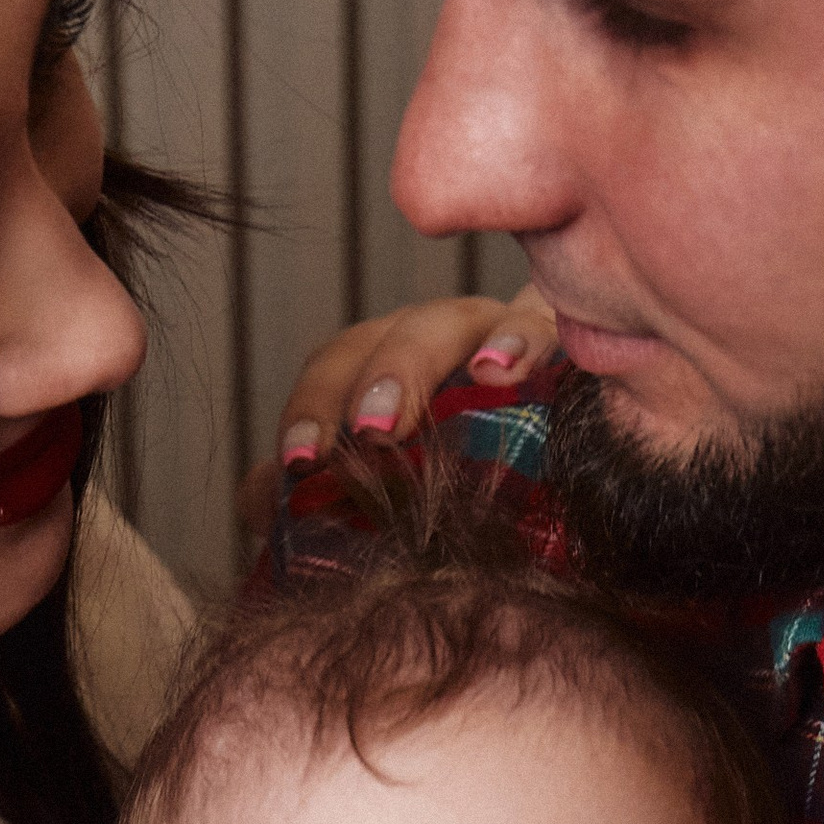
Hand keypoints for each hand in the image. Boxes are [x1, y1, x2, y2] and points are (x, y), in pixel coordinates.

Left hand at [239, 285, 560, 530]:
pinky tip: (507, 370)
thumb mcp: (386, 485)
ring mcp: (504, 335)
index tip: (300, 461)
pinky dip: (524, 342)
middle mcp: (439, 340)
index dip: (314, 406)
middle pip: (394, 336)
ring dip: (443, 355)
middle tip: (368, 431)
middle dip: (376, 378)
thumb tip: (261, 501)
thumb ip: (319, 486)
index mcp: (386, 365)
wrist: (561, 466)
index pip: (338, 368)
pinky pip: (544, 332)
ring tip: (417, 399)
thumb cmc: (464, 479)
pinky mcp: (562, 352)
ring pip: (461, 322)